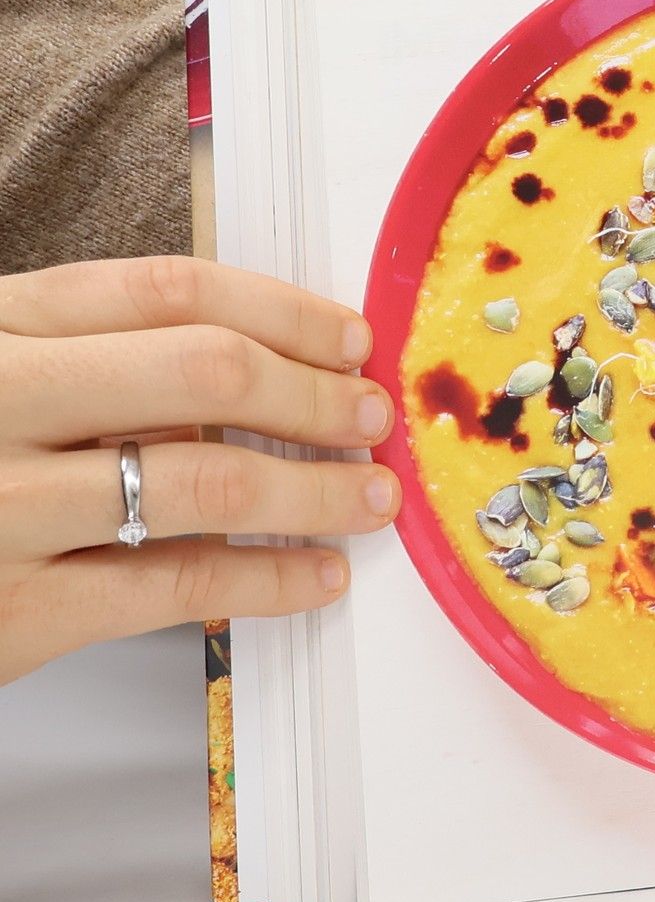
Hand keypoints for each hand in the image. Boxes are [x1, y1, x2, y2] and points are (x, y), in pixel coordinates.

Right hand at [0, 257, 397, 684]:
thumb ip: (92, 366)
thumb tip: (266, 375)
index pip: (168, 290)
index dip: (284, 311)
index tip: (351, 339)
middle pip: (205, 370)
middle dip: (316, 394)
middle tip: (371, 417)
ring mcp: (1, 505)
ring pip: (207, 477)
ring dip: (316, 488)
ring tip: (370, 496)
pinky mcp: (16, 611)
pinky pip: (178, 582)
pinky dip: (269, 578)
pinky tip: (317, 575)